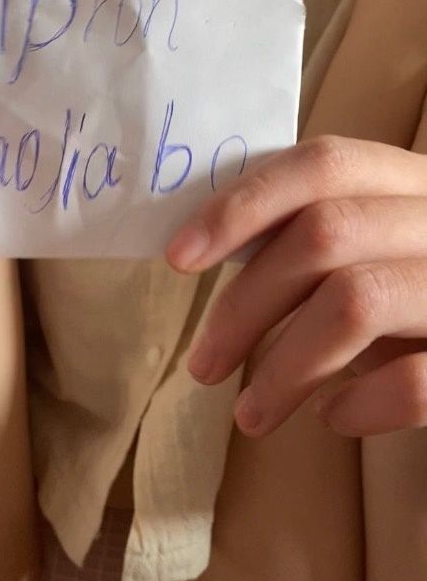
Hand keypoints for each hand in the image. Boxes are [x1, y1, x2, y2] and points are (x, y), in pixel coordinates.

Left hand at [166, 135, 426, 437]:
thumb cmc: (417, 297)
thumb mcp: (375, 249)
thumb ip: (314, 239)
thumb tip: (202, 249)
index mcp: (413, 181)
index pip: (324, 163)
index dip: (242, 204)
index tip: (178, 257)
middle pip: (324, 234)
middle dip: (245, 304)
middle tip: (202, 365)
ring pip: (357, 302)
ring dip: (284, 367)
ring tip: (249, 415)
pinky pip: (413, 381)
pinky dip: (360, 403)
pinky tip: (333, 418)